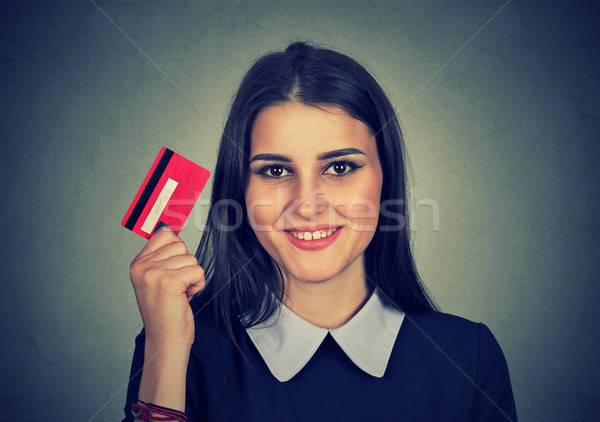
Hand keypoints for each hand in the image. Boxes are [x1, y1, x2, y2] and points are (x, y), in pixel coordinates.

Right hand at [130, 225, 204, 348]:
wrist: (165, 340)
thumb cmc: (166, 311)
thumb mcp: (157, 279)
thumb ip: (161, 256)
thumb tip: (168, 228)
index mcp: (137, 264)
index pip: (163, 234)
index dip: (176, 250)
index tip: (174, 268)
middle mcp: (142, 266)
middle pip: (179, 244)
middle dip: (185, 265)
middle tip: (177, 286)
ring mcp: (153, 273)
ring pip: (190, 258)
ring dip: (192, 277)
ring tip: (180, 293)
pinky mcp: (168, 282)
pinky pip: (197, 270)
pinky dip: (198, 284)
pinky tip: (185, 297)